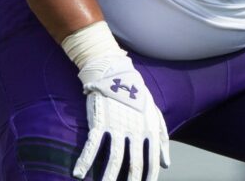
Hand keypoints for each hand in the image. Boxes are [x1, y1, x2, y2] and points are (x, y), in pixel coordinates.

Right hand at [74, 53, 168, 180]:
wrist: (117, 74)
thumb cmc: (137, 96)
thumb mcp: (155, 115)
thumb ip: (162, 139)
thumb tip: (166, 164)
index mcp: (149, 131)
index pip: (151, 162)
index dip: (148, 179)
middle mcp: (135, 131)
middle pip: (133, 165)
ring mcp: (117, 126)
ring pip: (114, 159)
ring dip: (107, 178)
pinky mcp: (100, 121)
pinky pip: (92, 145)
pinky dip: (85, 161)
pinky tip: (78, 174)